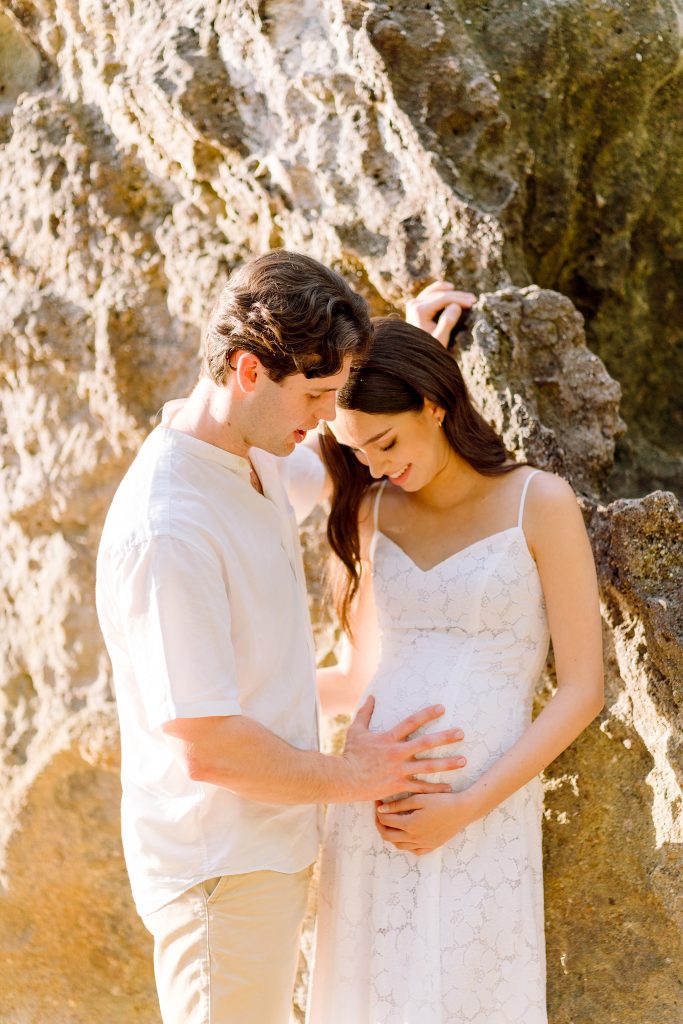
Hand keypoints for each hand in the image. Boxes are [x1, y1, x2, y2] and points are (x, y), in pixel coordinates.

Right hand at [341, 697, 465, 802]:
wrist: (343, 779)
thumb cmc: (349, 754)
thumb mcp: (356, 730)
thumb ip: (365, 713)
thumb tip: (372, 696)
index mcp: (389, 738)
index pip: (411, 722)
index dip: (427, 714)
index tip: (442, 708)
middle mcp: (397, 753)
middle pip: (425, 743)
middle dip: (445, 737)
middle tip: (462, 733)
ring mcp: (399, 770)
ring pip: (428, 766)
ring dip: (447, 763)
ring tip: (463, 760)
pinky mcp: (398, 786)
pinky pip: (420, 788)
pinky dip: (435, 789)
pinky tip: (449, 788)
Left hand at [374, 789, 478, 854]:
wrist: (463, 810)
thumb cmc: (442, 800)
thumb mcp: (419, 798)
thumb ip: (399, 804)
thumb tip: (381, 809)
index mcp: (410, 825)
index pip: (385, 820)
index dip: (378, 811)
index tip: (377, 801)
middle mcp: (415, 838)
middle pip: (388, 836)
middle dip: (380, 824)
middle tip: (380, 813)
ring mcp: (423, 844)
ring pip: (399, 845)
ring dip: (391, 835)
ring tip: (391, 822)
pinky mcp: (432, 846)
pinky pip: (413, 851)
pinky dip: (405, 844)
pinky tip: (406, 835)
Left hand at [405, 281, 475, 346]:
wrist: (415, 355)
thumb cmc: (429, 349)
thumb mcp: (440, 339)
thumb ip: (447, 322)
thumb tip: (456, 306)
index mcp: (420, 310)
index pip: (443, 299)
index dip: (460, 299)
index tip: (473, 302)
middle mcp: (415, 304)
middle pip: (440, 294)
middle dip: (458, 296)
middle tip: (474, 299)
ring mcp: (414, 304)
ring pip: (435, 291)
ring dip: (451, 292)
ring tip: (466, 296)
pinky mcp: (415, 306)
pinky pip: (429, 293)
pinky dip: (440, 290)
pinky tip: (450, 288)